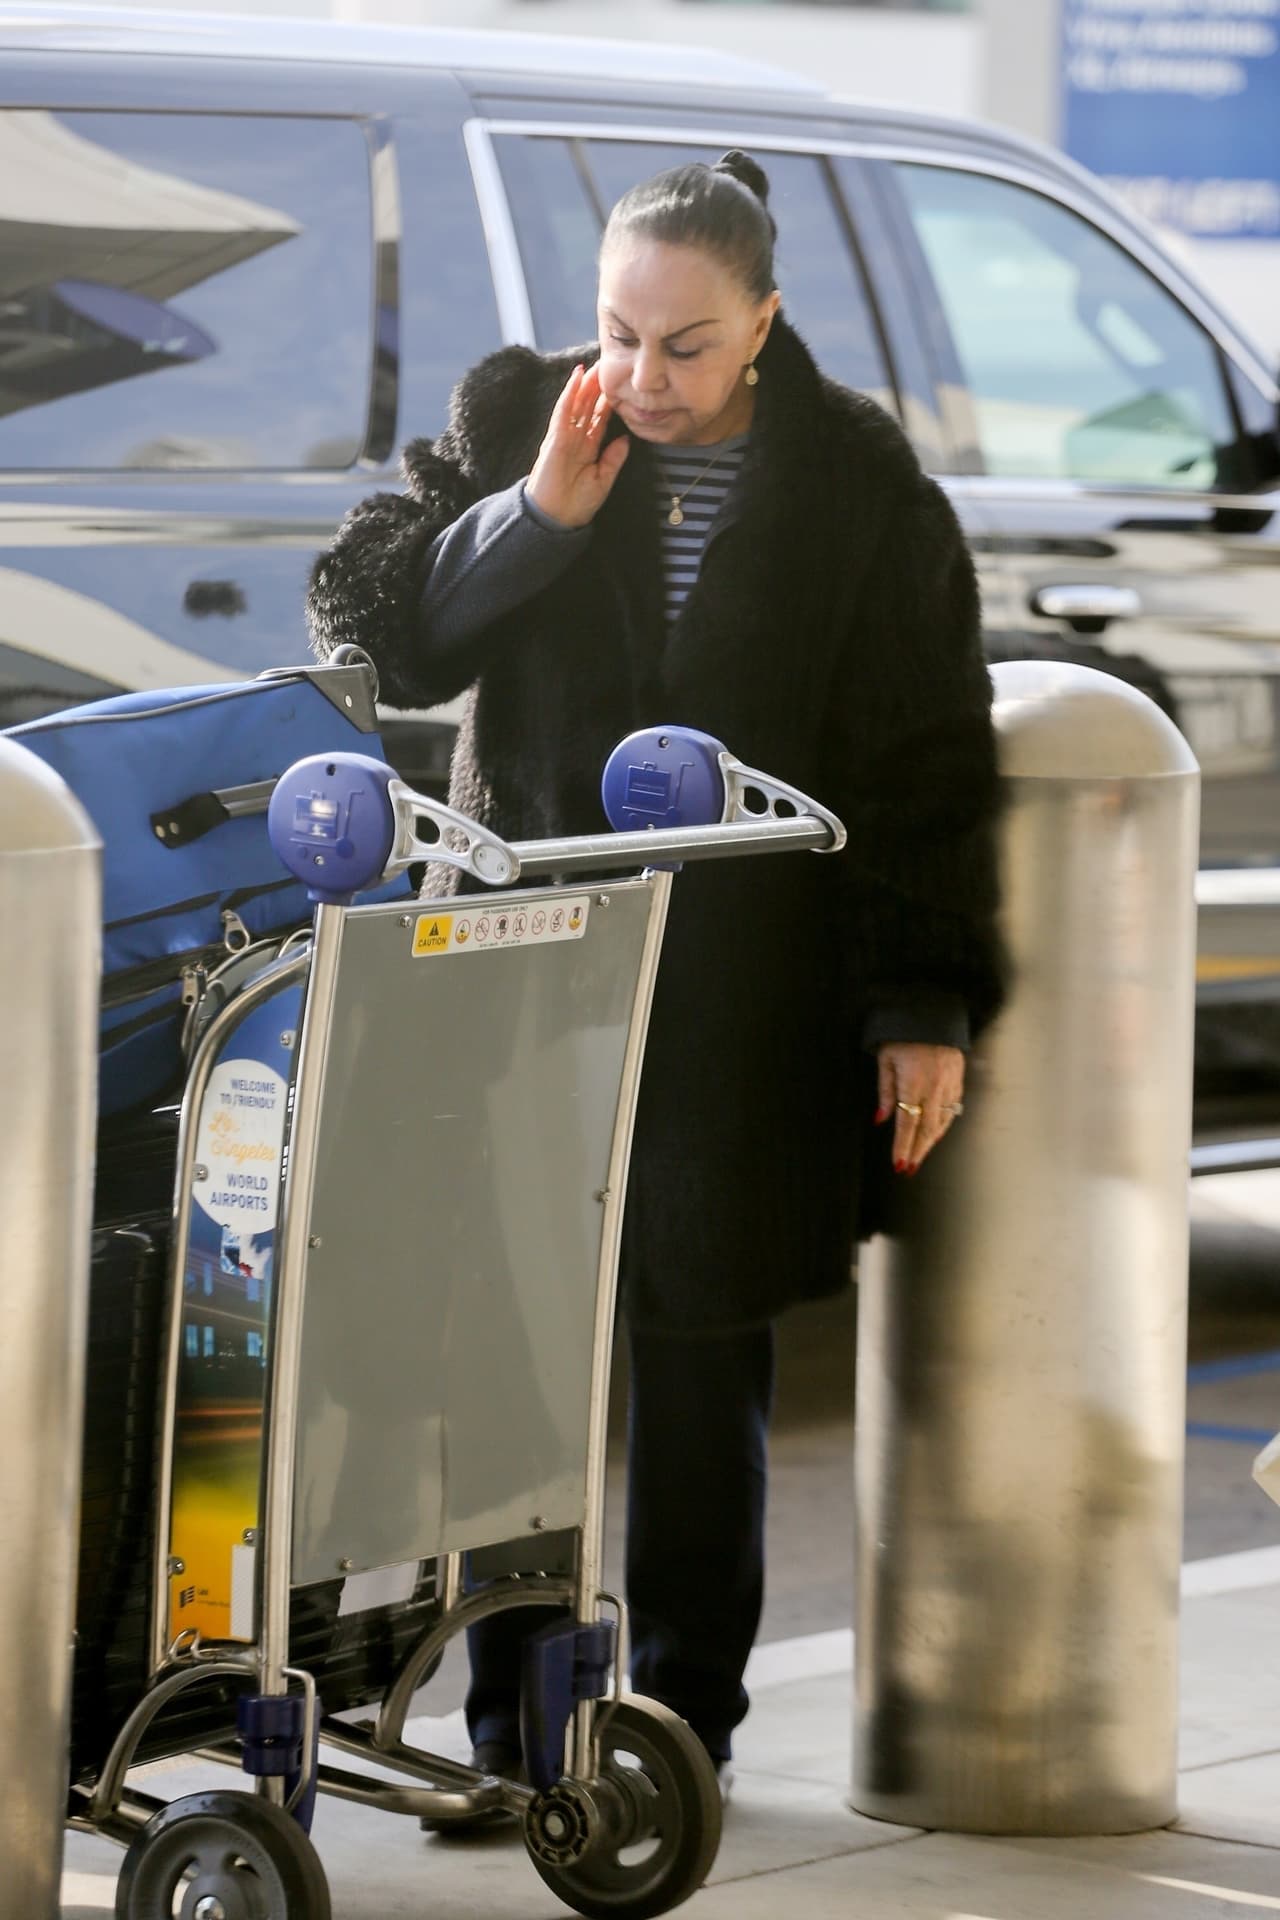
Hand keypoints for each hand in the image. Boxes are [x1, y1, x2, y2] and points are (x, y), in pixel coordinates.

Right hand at [526, 363, 629, 529]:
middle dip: (597, 386)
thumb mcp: (603, 480)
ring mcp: (564, 436)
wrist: (556, 519)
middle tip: (608, 363)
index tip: (621, 384)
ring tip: (594, 364)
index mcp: (588, 447)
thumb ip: (613, 459)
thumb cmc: (577, 504)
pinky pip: (563, 411)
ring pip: (576, 403)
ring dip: (584, 383)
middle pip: (588, 406)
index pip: (600, 418)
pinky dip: (570, 393)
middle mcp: (576, 438)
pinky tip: (576, 378)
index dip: (609, 401)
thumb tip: (627, 439)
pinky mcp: (555, 438)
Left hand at [876, 1043, 965, 1174]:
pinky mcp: (959, 1079)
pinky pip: (953, 1109)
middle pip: (927, 1129)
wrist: (931, 1014)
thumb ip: (884, 1091)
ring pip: (942, 1122)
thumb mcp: (885, 1060)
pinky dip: (943, 1124)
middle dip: (918, 1151)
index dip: (903, 1146)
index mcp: (913, 1083)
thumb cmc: (902, 1034)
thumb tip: (881, 1119)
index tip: (899, 1164)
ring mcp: (949, 1084)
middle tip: (909, 1168)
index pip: (907, 1123)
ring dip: (930, 1141)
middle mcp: (934, 1087)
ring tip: (919, 1155)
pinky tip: (935, 1133)